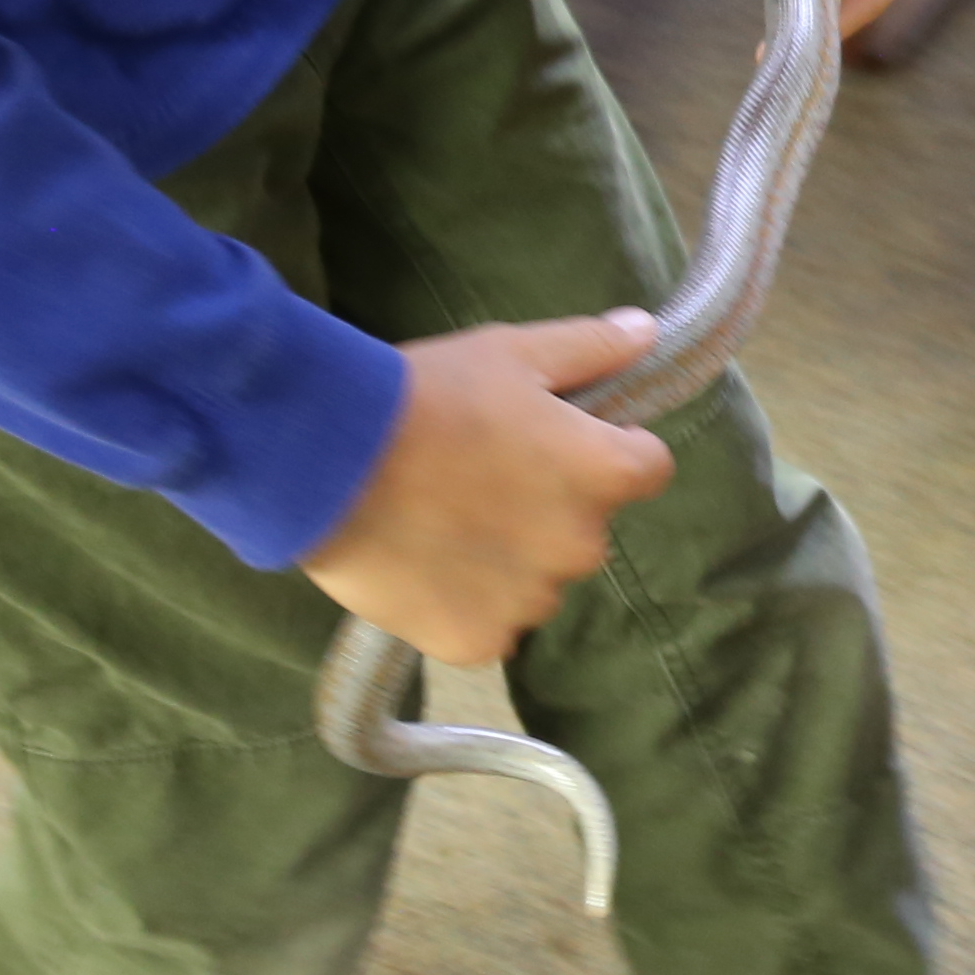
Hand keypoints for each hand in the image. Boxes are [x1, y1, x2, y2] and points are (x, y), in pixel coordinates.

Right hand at [300, 308, 677, 661]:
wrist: (327, 461)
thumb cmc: (428, 395)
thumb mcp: (512, 351)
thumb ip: (591, 347)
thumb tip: (648, 332)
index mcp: (603, 474)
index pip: (648, 467)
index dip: (610, 449)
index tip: (560, 439)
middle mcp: (582, 547)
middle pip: (585, 528)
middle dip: (550, 506)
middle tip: (482, 474)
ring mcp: (530, 602)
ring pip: (537, 580)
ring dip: (510, 558)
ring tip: (443, 519)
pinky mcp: (477, 641)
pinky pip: (491, 624)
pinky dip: (467, 602)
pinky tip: (425, 563)